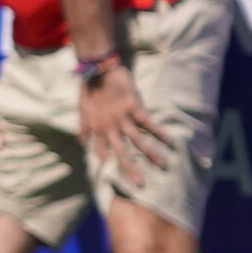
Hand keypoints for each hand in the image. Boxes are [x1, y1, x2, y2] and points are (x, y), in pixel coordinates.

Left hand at [78, 53, 173, 177]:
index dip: (108, 165)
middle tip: (139, 184)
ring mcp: (122, 117)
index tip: (116, 179)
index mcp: (96, 129)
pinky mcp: (133, 106)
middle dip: (130, 169)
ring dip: (151, 154)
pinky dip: (159, 132)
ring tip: (163, 166)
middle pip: (121, 152)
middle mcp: (109, 127)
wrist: (97, 67)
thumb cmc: (89, 88)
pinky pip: (148, 123)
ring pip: (138, 140)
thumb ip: (83, 127)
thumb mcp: (81, 110)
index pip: (102, 152)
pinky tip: (170, 141)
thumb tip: (81, 143)